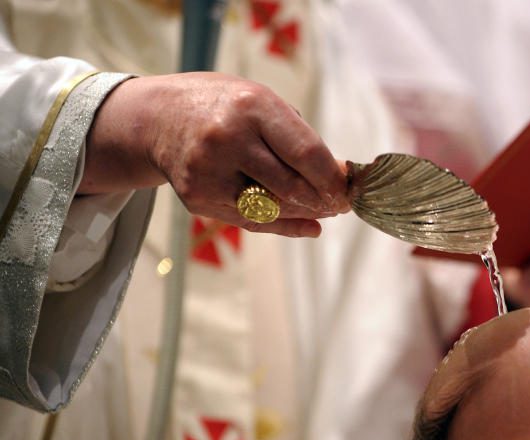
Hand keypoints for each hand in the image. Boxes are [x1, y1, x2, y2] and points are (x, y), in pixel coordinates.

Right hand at [83, 72, 349, 236]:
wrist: (159, 118)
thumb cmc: (225, 108)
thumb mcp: (262, 103)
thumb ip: (299, 137)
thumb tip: (338, 178)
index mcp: (251, 107)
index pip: (306, 153)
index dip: (333, 178)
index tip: (349, 188)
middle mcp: (227, 139)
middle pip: (291, 186)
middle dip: (324, 200)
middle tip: (342, 204)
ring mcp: (209, 172)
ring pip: (273, 209)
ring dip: (306, 213)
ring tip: (323, 209)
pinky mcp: (198, 199)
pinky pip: (251, 222)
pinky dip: (285, 225)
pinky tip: (307, 224)